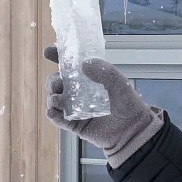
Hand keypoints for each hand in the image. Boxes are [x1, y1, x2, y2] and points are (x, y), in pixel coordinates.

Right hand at [43, 47, 164, 168]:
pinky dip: (52, 114)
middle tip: (58, 83)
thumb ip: (104, 71)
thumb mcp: (119, 83)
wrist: (132, 130)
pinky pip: (58, 119)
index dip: (57, 57)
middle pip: (56, 82)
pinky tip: (53, 110)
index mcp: (87, 78)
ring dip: (52, 96)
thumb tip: (84, 64)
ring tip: (58, 97)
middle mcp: (78, 92)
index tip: (49, 52)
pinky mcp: (74, 123)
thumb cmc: (127, 104)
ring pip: (54, 99)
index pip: (69, 65)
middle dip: (52, 80)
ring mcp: (74, 108)